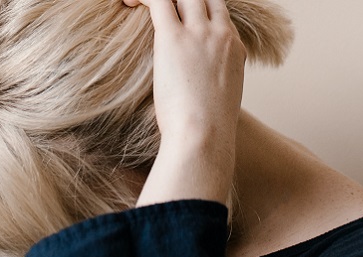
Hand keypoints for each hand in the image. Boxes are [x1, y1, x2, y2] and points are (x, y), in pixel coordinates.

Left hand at [126, 0, 246, 206]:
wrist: (205, 137)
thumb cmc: (207, 132)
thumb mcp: (218, 103)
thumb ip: (209, 87)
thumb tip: (193, 95)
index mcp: (235, 50)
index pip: (219, 14)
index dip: (198, 12)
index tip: (179, 20)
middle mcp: (221, 35)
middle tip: (162, 9)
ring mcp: (200, 33)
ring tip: (138, 4)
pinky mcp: (173, 38)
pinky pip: (158, 0)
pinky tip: (128, 2)